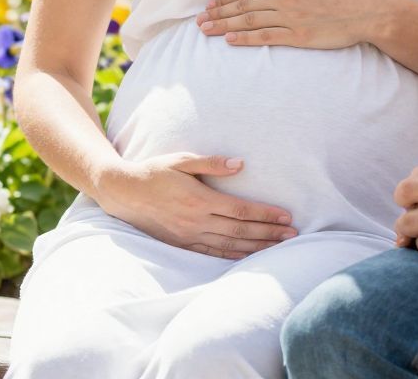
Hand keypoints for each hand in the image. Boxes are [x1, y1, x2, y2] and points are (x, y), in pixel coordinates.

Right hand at [95, 153, 296, 259]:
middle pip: (241, 231)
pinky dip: (233, 256)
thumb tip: (240, 164)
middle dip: (269, 233)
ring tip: (279, 247)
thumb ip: (212, 163)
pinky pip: (212, 253)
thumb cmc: (155, 171)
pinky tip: (248, 257)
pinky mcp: (182, 244)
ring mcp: (189, 235)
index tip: (286, 217)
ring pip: (230, 245)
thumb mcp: (181, 160)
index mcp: (200, 200)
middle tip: (293, 235)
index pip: (241, 211)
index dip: (266, 214)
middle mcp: (197, 221)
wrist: (123, 193)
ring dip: (257, 247)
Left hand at [197, 0, 399, 49]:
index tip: (210, 5)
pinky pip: (266, 36)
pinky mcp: (298, 36)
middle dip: (218, 12)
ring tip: (205, 30)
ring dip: (224, 25)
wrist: (365, 10)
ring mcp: (290, 17)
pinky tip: (230, 40)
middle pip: (243, 6)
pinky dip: (245, 38)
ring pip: (249, 20)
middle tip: (199, 20)